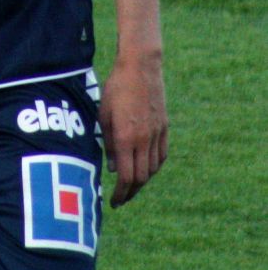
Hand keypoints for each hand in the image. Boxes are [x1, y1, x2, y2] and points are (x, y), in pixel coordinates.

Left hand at [99, 52, 167, 207]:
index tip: (115, 202)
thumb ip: (109, 143)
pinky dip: (154, 166)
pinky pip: (161, 155)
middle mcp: (144, 139)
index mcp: (126, 137)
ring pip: (153, 168)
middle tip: (122, 198)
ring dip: (143, 180)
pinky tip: (147, 167)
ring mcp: (157, 133)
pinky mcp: (164, 127)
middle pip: (141, 177)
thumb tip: (115, 169)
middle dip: (131, 192)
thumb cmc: (116, 87)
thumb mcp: (104, 114)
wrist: (140, 67)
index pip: (127, 177)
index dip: (121, 194)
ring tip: (132, 184)